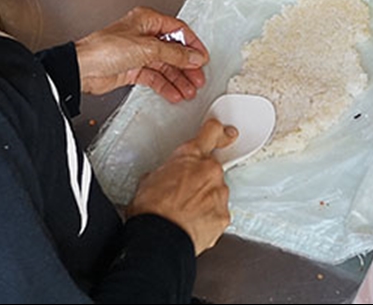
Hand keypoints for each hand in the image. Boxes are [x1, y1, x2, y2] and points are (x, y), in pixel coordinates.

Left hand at [74, 7, 207, 101]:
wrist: (82, 69)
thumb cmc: (104, 49)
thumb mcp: (146, 48)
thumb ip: (174, 53)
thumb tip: (194, 56)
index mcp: (147, 20)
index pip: (178, 30)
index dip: (192, 45)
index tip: (202, 58)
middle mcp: (144, 35)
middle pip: (173, 50)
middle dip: (187, 66)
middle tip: (198, 78)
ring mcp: (138, 53)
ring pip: (165, 66)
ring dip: (178, 79)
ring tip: (189, 90)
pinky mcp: (133, 69)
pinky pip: (155, 77)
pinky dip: (165, 86)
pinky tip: (174, 93)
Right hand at [129, 119, 235, 254]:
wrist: (159, 240)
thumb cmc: (151, 211)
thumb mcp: (149, 180)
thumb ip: (167, 171)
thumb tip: (166, 176)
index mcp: (191, 156)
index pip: (211, 132)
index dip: (217, 132)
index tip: (223, 133)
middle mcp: (209, 171)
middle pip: (212, 169)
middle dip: (201, 178)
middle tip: (184, 192)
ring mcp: (219, 193)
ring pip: (216, 192)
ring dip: (205, 199)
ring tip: (184, 213)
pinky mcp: (224, 215)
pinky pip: (218, 212)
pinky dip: (208, 218)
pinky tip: (192, 224)